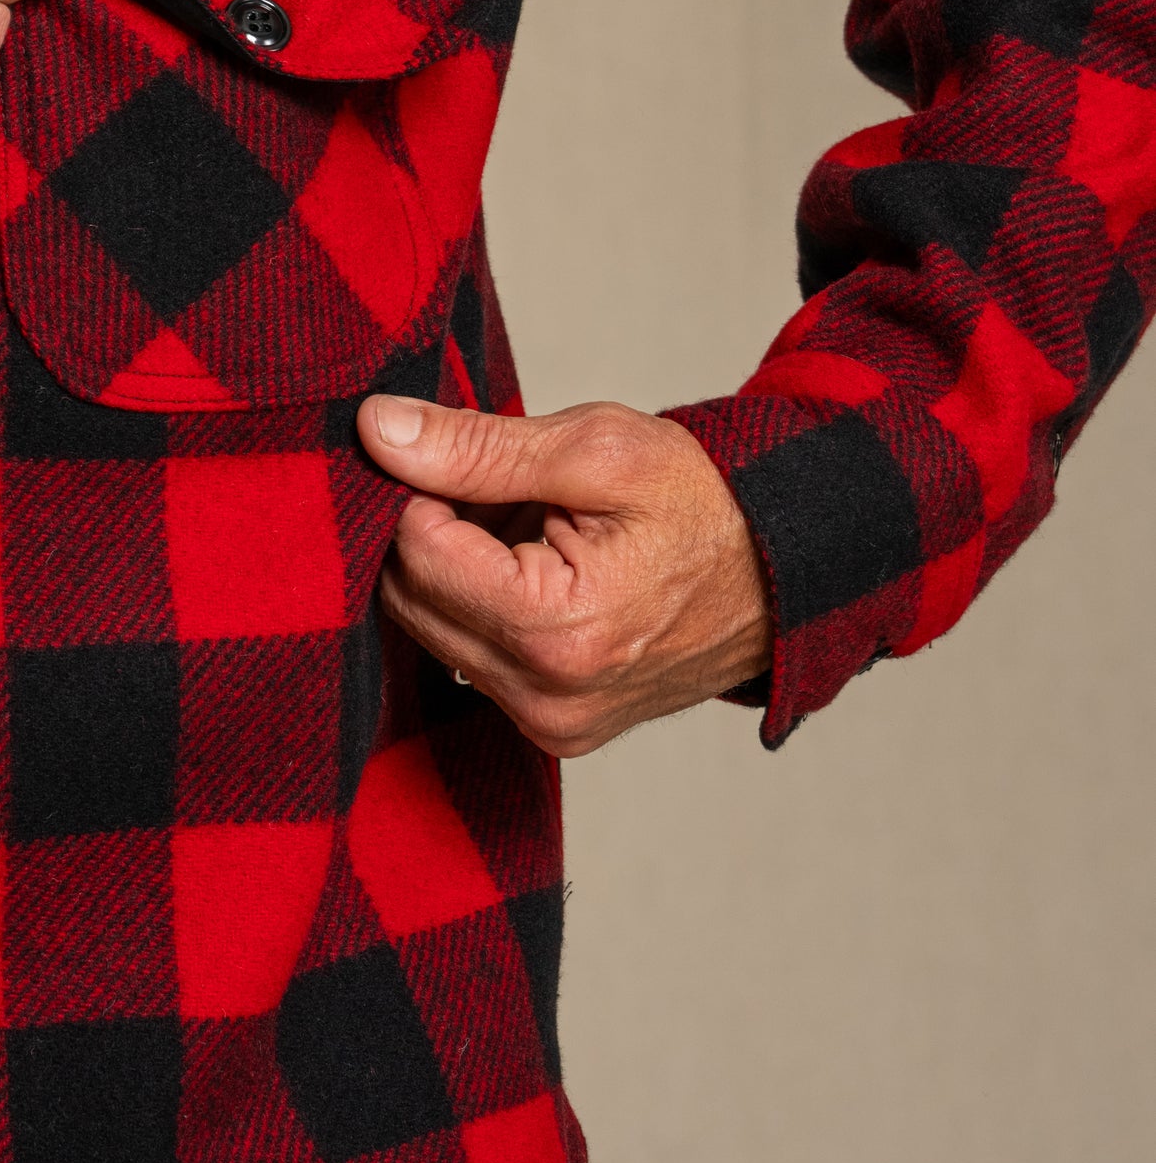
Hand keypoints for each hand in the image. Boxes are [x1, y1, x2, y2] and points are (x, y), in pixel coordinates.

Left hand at [356, 397, 772, 756]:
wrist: (784, 569)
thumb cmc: (704, 503)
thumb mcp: (595, 450)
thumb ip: (477, 446)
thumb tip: (379, 431)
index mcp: (556, 631)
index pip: (414, 549)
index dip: (430, 489)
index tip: (477, 462)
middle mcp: (546, 698)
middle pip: (412, 596)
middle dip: (441, 531)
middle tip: (509, 494)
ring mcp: (552, 725)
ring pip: (433, 628)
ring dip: (461, 571)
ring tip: (535, 533)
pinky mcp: (557, 731)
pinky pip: (473, 659)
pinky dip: (487, 608)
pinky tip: (542, 573)